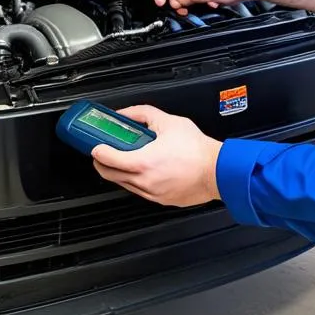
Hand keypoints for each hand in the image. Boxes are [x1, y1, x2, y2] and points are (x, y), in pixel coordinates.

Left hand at [91, 105, 222, 207]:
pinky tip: (145, 170)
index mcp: (142, 162)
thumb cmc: (198, 151)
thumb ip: (143, 114)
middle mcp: (143, 181)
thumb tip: (127, 114)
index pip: (106, 159)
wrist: (218, 171)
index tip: (96, 146)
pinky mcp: (161, 200)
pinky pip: (140, 191)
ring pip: (124, 185)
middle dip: (102, 163)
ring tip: (126, 159)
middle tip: (104, 153)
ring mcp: (151, 193)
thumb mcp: (169, 122)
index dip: (97, 151)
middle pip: (109, 175)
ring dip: (120, 173)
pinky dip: (136, 181)